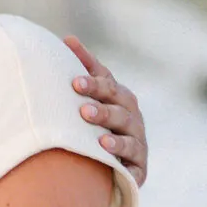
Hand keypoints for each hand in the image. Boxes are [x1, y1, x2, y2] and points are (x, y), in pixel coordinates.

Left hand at [64, 36, 147, 186]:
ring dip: (111, 130)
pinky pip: (133, 163)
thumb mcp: (92, 97)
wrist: (110, 167)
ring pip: (128, 133)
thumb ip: (85, 69)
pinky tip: (104, 151)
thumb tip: (68, 38)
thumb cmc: (98, 123)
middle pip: (118, 107)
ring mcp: (137, 142)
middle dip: (100, 103)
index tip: (74, 81)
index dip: (93, 81)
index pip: (107, 84)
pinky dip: (121, 156)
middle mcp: (131, 117)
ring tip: (94, 130)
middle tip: (81, 103)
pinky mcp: (138, 168)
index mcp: (119, 97)